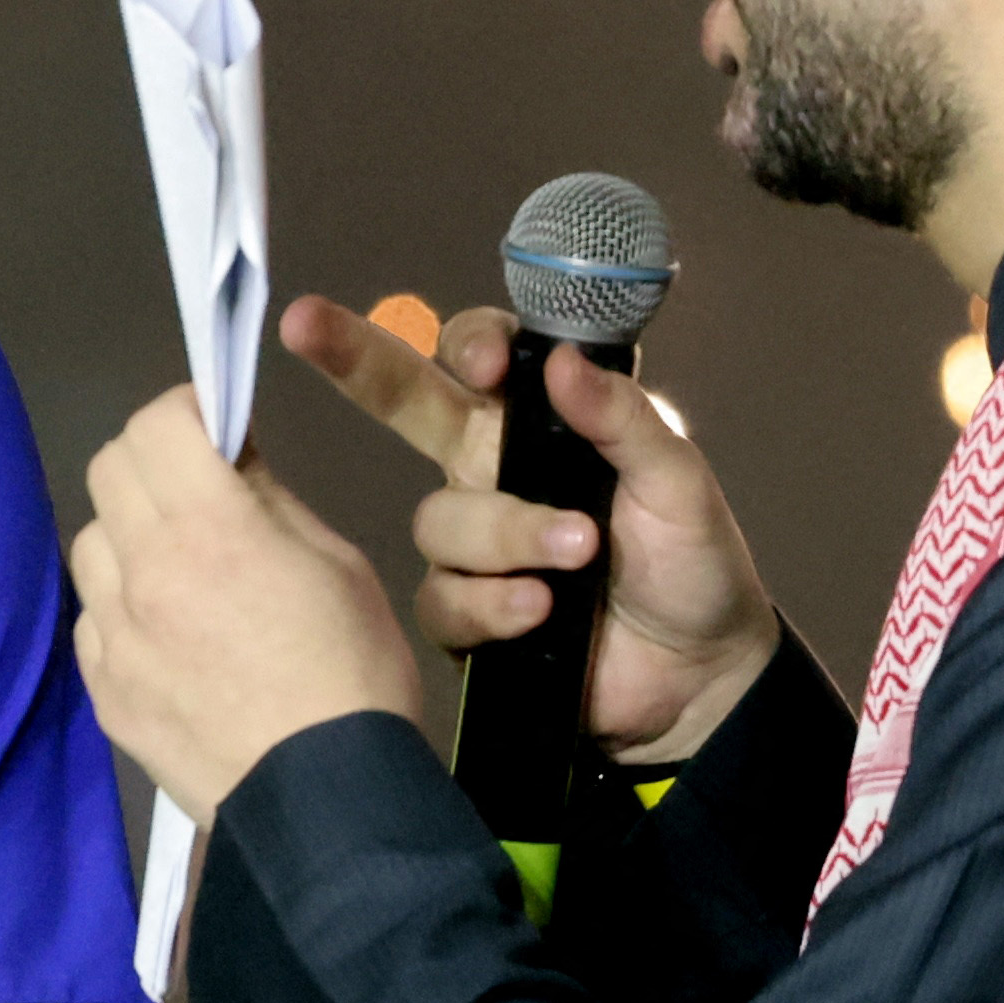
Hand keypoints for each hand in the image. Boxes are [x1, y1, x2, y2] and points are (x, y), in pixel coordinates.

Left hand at [69, 385, 428, 815]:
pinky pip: (91, 618)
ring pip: (90, 542)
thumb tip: (231, 454)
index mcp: (209, 530)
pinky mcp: (102, 691)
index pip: (155, 425)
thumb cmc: (355, 674)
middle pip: (108, 469)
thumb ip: (270, 499)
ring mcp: (112, 637)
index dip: (186, 412)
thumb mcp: (339, 564)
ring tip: (180, 565)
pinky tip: (167, 631)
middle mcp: (143, 573)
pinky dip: (120, 605)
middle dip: (152, 460)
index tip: (214, 428)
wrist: (327, 806)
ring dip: (129, 533)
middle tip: (196, 486)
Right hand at [275, 295, 783, 764]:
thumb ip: (625, 421)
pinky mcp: (467, 619)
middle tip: (304, 323)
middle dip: (352, 357)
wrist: (700, 679)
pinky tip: (540, 610)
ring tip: (576, 556)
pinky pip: (444, 600)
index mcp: (542, 424)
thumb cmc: (693, 567)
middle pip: (404, 402)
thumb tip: (563, 361)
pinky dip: (493, 603)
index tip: (488, 366)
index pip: (482, 357)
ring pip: (439, 522)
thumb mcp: (678, 483)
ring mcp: (474, 547)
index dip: (471, 346)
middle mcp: (492, 472)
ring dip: (505, 533)